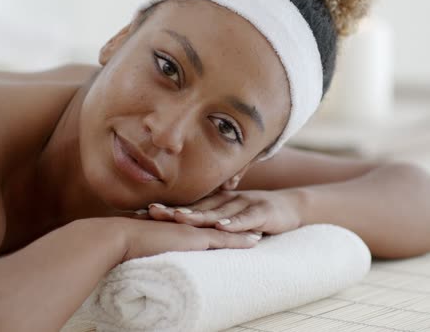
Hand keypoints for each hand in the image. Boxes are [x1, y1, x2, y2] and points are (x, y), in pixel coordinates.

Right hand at [120, 217, 261, 261]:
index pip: (201, 223)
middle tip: (251, 226)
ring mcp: (194, 229)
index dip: (216, 223)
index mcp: (177, 225)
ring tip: (259, 233)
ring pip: (225, 230)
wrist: (123, 236)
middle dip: (234, 225)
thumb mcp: (143, 242)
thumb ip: (150, 243)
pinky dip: (241, 240)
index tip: (227, 224)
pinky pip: (225, 239)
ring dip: (243, 232)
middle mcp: (189, 224)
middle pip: (217, 223)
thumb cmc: (127, 241)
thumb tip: (146, 250)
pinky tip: (255, 241)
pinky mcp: (198, 238)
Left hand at [146, 189, 303, 235]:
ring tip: (179, 219)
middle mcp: (226, 202)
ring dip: (199, 216)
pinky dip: (235, 224)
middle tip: (151, 212)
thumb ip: (208, 220)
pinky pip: (246, 219)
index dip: (166, 210)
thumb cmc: (252, 214)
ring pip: (218, 212)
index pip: (187, 207)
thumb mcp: (229, 216)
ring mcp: (243, 205)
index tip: (141, 213)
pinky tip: (223, 227)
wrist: (289, 205)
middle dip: (173, 211)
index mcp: (216, 204)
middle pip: (197, 208)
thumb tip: (179, 229)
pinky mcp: (261, 213)